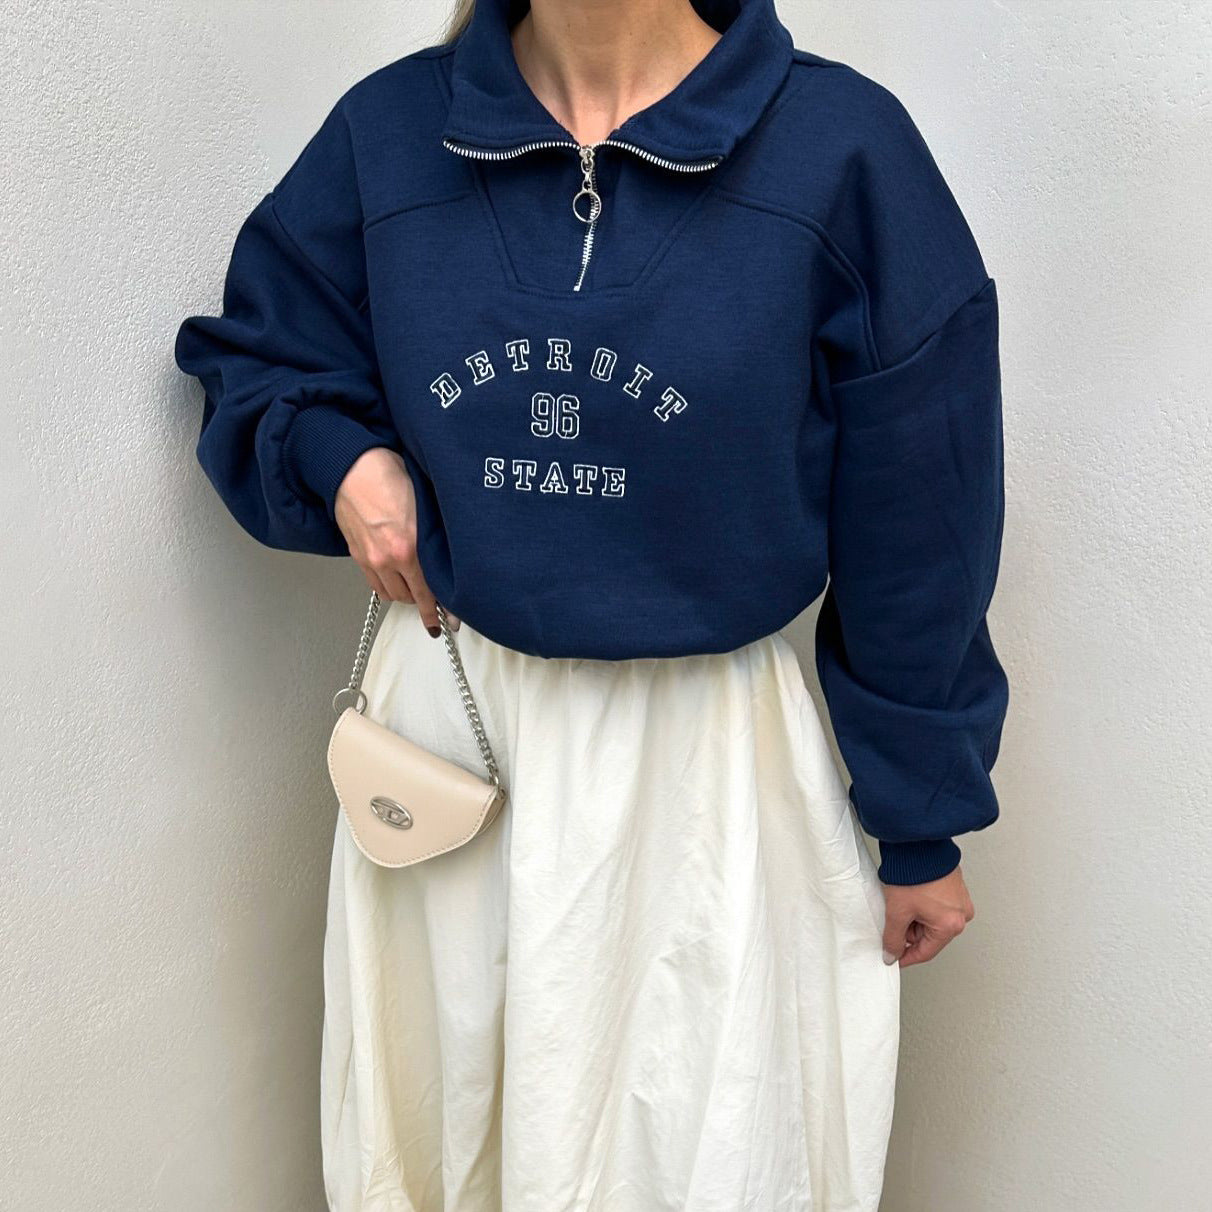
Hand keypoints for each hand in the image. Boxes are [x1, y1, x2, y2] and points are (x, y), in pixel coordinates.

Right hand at [334, 447, 458, 635]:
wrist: (352, 468)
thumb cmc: (389, 476)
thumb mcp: (426, 505)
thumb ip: (436, 535)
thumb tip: (452, 555)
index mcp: (410, 547)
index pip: (431, 591)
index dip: (443, 610)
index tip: (451, 622)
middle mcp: (389, 558)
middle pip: (412, 598)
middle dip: (425, 603)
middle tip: (437, 604)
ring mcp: (371, 559)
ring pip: (393, 595)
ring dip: (406, 595)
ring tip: (417, 588)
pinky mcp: (357, 555)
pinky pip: (375, 585)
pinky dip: (388, 587)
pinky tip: (397, 579)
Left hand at [881, 866, 974, 967]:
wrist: (919, 844)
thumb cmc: (914, 873)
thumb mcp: (897, 911)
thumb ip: (893, 938)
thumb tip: (891, 953)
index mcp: (951, 925)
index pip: (926, 952)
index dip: (906, 957)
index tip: (895, 958)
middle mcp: (962, 914)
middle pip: (930, 936)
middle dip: (910, 930)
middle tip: (895, 917)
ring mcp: (961, 900)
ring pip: (933, 921)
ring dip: (916, 917)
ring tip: (904, 900)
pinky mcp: (956, 887)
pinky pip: (938, 906)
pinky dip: (923, 905)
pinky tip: (912, 894)